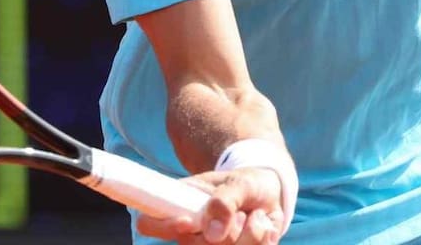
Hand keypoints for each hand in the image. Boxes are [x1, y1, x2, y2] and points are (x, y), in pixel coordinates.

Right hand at [137, 166, 282, 244]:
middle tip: (242, 214)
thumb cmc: (247, 184)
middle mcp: (190, 233)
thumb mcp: (240, 182)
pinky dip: (262, 243)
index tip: (187, 222)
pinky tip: (264, 228)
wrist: (270, 195)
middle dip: (224, 233)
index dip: (164, 227)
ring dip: (248, 236)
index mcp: (180, 206)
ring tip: (255, 217)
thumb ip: (225, 201)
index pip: (150, 222)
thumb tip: (212, 233)